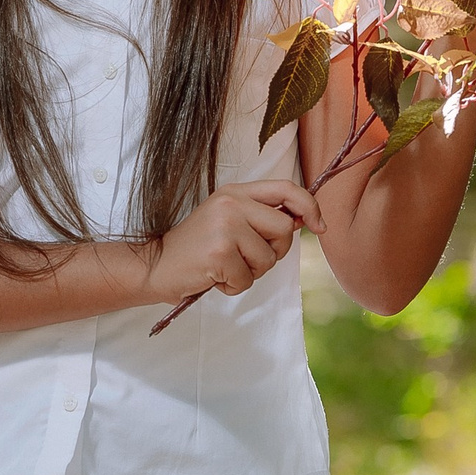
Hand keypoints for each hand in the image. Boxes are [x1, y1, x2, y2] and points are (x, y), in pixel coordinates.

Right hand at [146, 180, 319, 303]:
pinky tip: (214, 277)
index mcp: (235, 192)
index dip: (310, 206)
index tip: (319, 226)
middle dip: (273, 252)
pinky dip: (233, 286)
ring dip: (251, 272)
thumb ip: (260, 217)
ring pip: (268, 258)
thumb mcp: (228, 221)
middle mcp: (231, 203)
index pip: (286, 188)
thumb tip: (301, 220)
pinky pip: (248, 279)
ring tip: (225, 267)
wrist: (156, 266)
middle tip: (245, 257)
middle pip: (283, 230)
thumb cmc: (196, 248)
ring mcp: (224, 227)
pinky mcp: (219, 253)